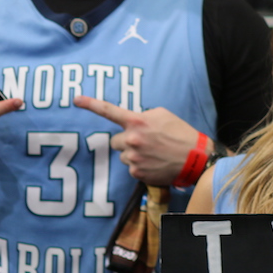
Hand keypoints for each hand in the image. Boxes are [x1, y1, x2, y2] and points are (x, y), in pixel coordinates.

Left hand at [74, 96, 205, 185]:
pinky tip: (156, 164)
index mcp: (137, 121)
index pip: (109, 111)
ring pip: (124, 156)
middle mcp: (132, 139)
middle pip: (115, 141)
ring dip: (134, 155)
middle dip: (126, 142)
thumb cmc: (182, 134)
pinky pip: (132, 169)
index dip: (90, 104)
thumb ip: (143, 116)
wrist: (198, 158)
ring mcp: (134, 158)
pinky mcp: (138, 173)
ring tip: (154, 155)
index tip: (75, 99)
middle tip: (144, 144)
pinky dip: (141, 168)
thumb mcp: (163, 115)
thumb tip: (133, 123)